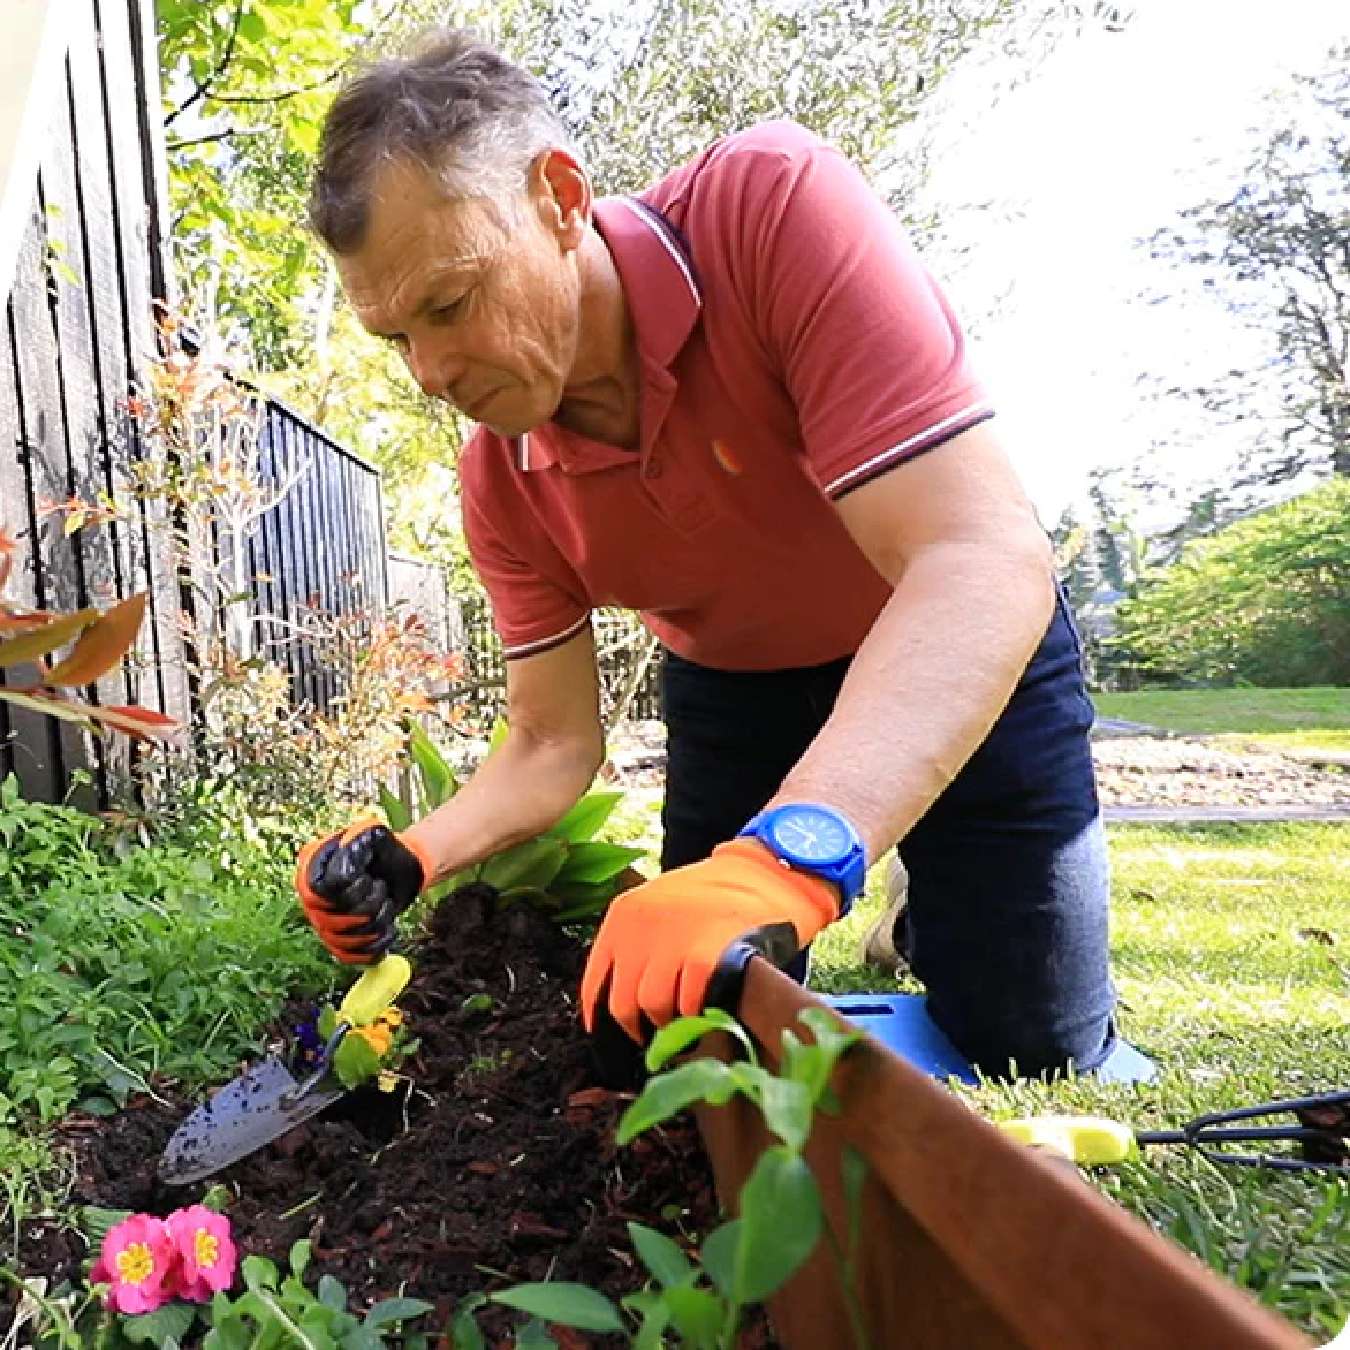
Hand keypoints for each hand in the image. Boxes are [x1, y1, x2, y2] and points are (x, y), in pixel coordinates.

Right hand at [295, 820, 431, 963]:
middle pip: (330, 922)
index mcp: (312, 869)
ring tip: (385, 905)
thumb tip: (340, 877)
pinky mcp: (340, 940)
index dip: (349, 893)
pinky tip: (388, 930)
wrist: (401, 868)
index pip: (320, 894)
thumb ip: (355, 843)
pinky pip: (348, 957)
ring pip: (342, 942)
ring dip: (375, 925)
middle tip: (380, 889)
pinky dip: (374, 948)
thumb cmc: (385, 849)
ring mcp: (323, 922)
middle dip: (367, 908)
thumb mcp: (372, 834)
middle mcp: (311, 898)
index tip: (368, 878)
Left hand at [580, 839, 839, 1041]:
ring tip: (683, 1024)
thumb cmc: (712, 896)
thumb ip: (636, 943)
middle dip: (638, 1027)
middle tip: (654, 1038)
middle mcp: (641, 927)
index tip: (608, 1033)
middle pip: (622, 1002)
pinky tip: (705, 1012)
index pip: (594, 981)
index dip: (599, 1015)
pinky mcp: (706, 956)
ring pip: (653, 1008)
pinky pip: (689, 1005)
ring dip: (669, 1024)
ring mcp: (673, 941)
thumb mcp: (660, 905)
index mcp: (624, 914)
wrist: (764, 874)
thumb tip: (621, 1002)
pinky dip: (697, 1015)